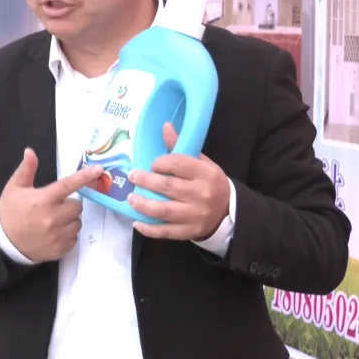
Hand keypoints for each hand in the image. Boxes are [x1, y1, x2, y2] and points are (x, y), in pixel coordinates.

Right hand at [0, 148, 103, 262]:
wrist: (3, 243)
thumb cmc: (10, 212)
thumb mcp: (14, 188)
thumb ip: (26, 170)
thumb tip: (30, 151)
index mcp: (43, 200)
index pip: (68, 185)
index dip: (84, 176)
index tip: (98, 169)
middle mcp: (53, 218)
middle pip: (77, 206)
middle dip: (69, 204)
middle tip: (55, 206)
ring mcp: (57, 235)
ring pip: (77, 223)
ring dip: (70, 220)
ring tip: (54, 220)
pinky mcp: (60, 249)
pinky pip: (74, 239)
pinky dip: (67, 235)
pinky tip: (54, 233)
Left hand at [127, 122, 229, 240]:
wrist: (228, 212)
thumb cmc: (210, 183)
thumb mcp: (202, 162)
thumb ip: (181, 147)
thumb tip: (165, 126)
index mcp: (206, 174)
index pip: (179, 164)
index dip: (161, 163)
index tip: (152, 164)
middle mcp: (201, 194)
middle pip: (168, 187)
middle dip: (146, 181)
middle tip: (132, 176)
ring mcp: (195, 215)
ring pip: (164, 210)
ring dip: (143, 204)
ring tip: (130, 198)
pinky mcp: (189, 232)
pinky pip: (165, 232)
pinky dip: (148, 228)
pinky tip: (136, 222)